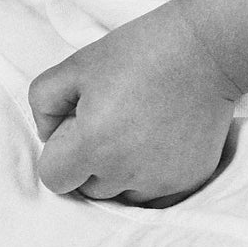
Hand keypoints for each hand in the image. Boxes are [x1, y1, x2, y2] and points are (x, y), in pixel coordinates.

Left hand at [28, 1, 237, 204]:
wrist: (204, 51)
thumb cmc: (138, 52)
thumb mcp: (76, 64)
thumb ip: (44, 102)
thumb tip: (48, 135)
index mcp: (93, 144)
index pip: (54, 179)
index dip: (58, 152)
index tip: (76, 126)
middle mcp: (126, 172)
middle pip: (88, 189)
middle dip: (89, 162)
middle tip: (108, 120)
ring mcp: (159, 182)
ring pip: (121, 195)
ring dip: (119, 172)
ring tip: (135, 128)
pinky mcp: (187, 182)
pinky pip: (154, 194)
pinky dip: (150, 174)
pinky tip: (158, 138)